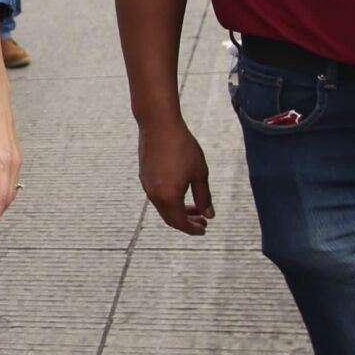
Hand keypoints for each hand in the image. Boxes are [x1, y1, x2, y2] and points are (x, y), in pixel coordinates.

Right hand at [138, 118, 214, 234]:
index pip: (180, 222)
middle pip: (170, 218)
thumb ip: (204, 197)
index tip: (204, 229)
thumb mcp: (199, 173)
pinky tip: (181, 191)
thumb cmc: (182, 147)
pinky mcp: (144, 176)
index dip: (193, 229)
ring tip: (195, 206)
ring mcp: (147, 186)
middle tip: (203, 221)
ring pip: (163, 207)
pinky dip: (170, 200)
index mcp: (169, 197)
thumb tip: (209, 214)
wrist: (158, 125)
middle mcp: (154, 195)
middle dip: (187, 222)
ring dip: (179, 210)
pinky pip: (157, 196)